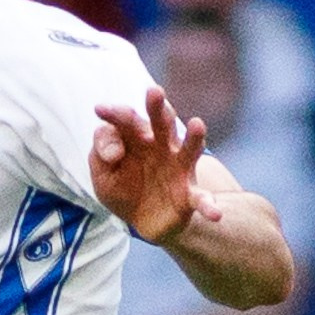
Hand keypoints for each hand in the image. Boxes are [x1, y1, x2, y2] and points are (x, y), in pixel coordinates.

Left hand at [91, 87, 224, 245]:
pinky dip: (209, 204)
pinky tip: (215, 213)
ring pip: (189, 148)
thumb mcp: (103, 175)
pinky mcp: (190, 194)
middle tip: (153, 91)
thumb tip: (115, 151)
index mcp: (138, 138)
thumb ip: (101, 156)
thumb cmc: (124, 190)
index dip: (115, 114)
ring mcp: (179, 168)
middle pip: (162, 122)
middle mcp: (162, 146)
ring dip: (194, 136)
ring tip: (197, 124)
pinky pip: (202, 197)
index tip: (100, 109)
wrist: (144, 222)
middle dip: (158, 107)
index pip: (128, 120)